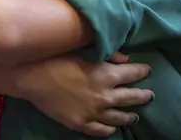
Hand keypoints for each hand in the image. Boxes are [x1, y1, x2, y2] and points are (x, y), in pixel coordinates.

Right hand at [15, 53, 152, 136]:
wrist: (31, 77)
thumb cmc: (55, 57)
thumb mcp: (82, 50)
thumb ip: (108, 55)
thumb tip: (126, 59)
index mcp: (107, 74)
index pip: (134, 74)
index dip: (142, 71)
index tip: (147, 70)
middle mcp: (105, 96)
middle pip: (132, 98)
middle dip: (143, 95)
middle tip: (150, 95)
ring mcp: (94, 113)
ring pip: (120, 118)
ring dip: (130, 116)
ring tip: (135, 116)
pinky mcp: (81, 124)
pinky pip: (101, 131)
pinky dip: (109, 129)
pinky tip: (112, 128)